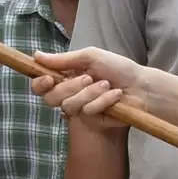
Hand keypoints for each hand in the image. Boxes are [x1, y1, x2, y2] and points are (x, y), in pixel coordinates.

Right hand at [32, 46, 150, 128]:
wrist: (141, 86)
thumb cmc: (118, 69)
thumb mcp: (90, 57)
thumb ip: (63, 59)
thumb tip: (36, 55)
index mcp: (67, 78)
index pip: (41, 86)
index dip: (40, 84)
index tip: (49, 78)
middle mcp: (70, 95)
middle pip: (51, 98)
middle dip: (70, 87)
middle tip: (88, 78)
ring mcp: (81, 110)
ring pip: (69, 105)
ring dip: (90, 92)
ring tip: (107, 85)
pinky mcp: (93, 122)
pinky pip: (88, 112)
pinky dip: (103, 101)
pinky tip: (115, 96)